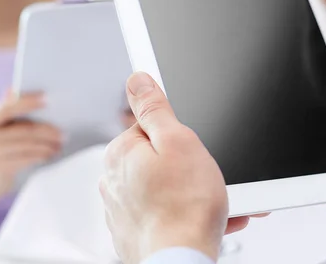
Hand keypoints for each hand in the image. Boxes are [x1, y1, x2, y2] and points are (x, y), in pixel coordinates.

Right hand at [0, 92, 61, 205]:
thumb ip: (6, 111)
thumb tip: (13, 90)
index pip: (7, 108)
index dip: (28, 102)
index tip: (47, 98)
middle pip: (22, 129)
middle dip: (46, 130)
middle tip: (63, 131)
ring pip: (27, 145)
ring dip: (48, 144)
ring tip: (61, 142)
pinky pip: (26, 159)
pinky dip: (41, 155)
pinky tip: (50, 153)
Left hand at [100, 73, 228, 263]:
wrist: (181, 261)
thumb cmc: (184, 208)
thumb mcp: (178, 141)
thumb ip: (154, 108)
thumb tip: (137, 80)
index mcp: (121, 153)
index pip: (150, 126)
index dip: (179, 135)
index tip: (192, 148)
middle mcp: (115, 181)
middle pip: (159, 158)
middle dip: (187, 165)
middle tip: (204, 177)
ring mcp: (124, 210)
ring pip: (165, 187)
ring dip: (191, 192)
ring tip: (210, 202)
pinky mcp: (136, 232)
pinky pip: (165, 213)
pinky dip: (184, 214)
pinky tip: (204, 219)